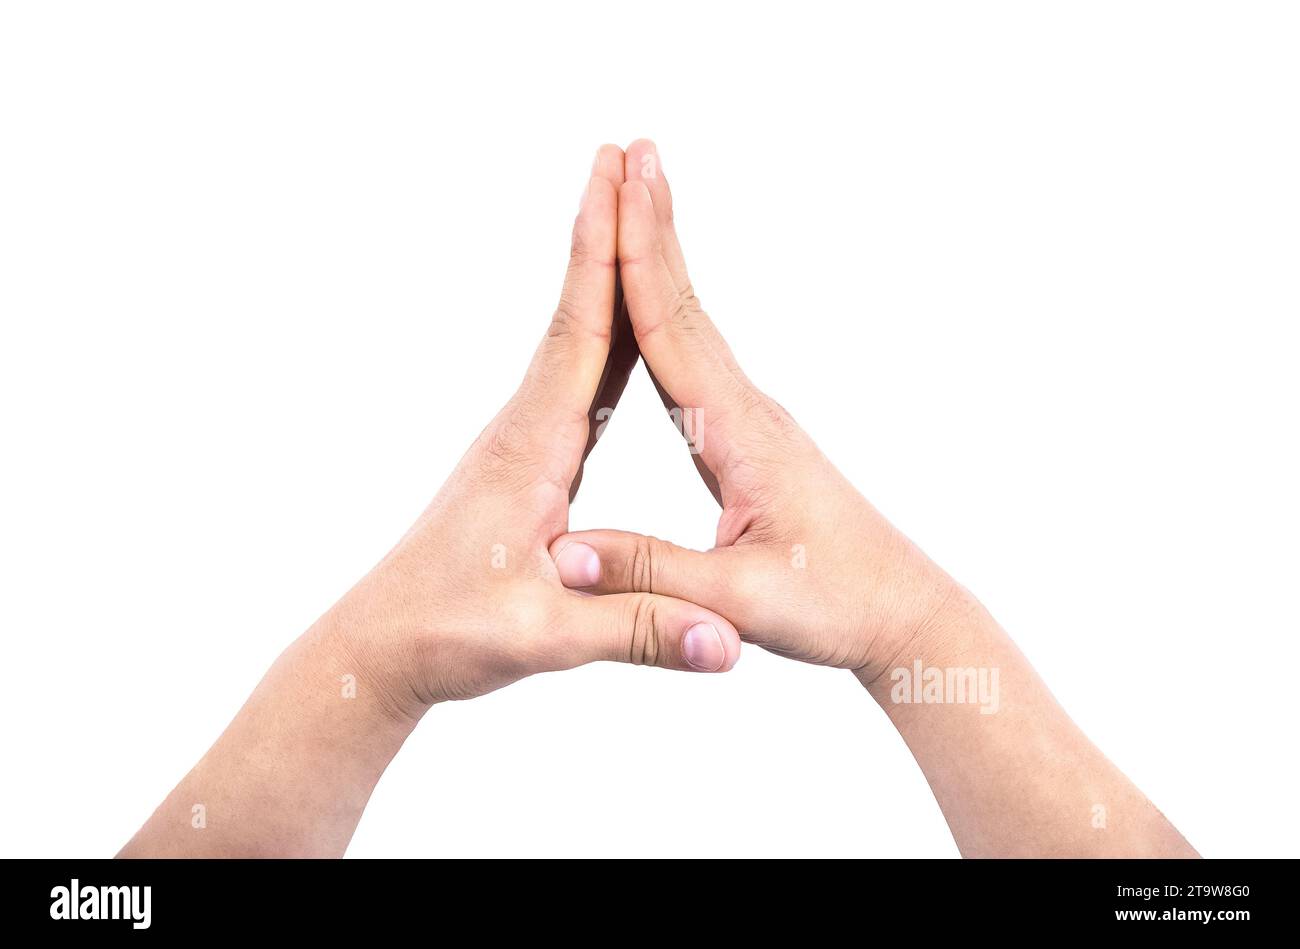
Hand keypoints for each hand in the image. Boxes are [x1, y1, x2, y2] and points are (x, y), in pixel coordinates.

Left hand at [331, 144, 740, 713]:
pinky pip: (580, 383)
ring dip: (606, 276)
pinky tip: (625, 329)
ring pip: (578, 342)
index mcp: (532, 449)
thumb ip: (635, 630)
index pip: (579, 334)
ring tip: (630, 215)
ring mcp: (524, 442)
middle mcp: (524, 428)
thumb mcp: (543, 639)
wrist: (383, 645)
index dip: (604, 254)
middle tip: (630, 157)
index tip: (619, 180)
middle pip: (578, 314)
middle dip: (606, 233)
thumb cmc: (447, 635)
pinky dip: (607, 338)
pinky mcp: (528, 463)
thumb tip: (724, 643)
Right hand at [548, 140, 961, 679]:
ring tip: (638, 198)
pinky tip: (656, 300)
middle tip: (629, 152)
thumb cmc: (833, 605)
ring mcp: (751, 421)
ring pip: (694, 323)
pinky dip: (670, 312)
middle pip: (686, 304)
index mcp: (741, 435)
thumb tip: (563, 552)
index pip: (675, 332)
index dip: (638, 261)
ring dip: (661, 257)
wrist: (898, 610)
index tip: (617, 190)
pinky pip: (698, 359)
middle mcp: (748, 411)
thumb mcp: (740, 601)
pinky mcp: (749, 440)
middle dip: (652, 227)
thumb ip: (652, 574)